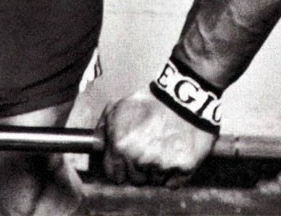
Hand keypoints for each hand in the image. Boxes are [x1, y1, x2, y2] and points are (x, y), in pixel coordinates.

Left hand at [97, 89, 215, 186]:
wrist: (183, 99)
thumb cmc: (149, 103)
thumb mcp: (118, 108)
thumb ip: (103, 129)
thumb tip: (97, 147)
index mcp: (121, 146)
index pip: (114, 176)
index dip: (119, 169)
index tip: (125, 164)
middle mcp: (139, 159)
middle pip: (135, 180)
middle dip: (138, 170)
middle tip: (147, 152)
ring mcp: (162, 165)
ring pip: (154, 182)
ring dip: (156, 171)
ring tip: (161, 150)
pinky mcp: (182, 168)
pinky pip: (172, 183)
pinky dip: (173, 174)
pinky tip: (173, 156)